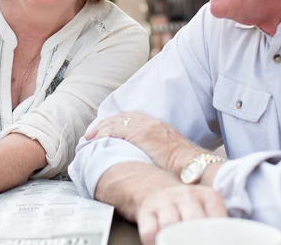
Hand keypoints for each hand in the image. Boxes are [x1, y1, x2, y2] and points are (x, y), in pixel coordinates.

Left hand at [85, 112, 203, 174]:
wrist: (191, 162)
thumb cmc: (182, 162)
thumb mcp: (168, 148)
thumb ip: (156, 146)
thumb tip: (148, 155)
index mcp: (156, 124)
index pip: (131, 117)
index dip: (115, 122)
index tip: (105, 128)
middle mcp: (149, 121)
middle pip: (120, 117)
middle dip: (104, 123)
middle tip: (92, 132)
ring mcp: (144, 127)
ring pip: (115, 122)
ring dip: (100, 129)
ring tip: (89, 137)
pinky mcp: (140, 135)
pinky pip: (115, 131)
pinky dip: (104, 134)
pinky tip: (96, 140)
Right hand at [137, 184, 226, 244]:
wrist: (157, 191)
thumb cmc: (190, 210)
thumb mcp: (208, 211)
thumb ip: (219, 226)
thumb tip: (231, 240)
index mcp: (209, 197)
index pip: (218, 221)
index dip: (218, 238)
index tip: (217, 242)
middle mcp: (187, 195)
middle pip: (194, 222)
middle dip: (196, 240)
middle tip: (197, 243)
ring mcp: (165, 201)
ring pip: (170, 225)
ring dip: (174, 240)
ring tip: (177, 242)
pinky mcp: (146, 211)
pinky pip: (150, 231)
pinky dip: (154, 241)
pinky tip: (159, 243)